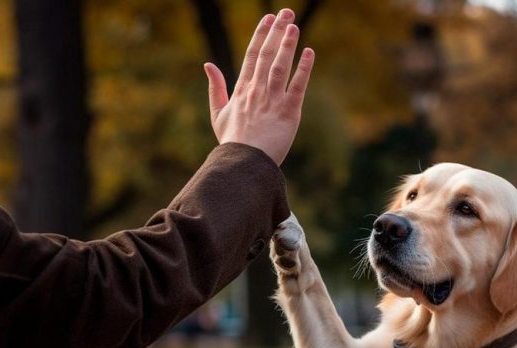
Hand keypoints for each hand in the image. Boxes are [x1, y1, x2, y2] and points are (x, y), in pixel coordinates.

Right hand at [203, 9, 314, 165]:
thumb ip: (215, 88)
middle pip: (268, 55)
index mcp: (242, 90)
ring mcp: (273, 101)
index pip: (252, 56)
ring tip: (294, 26)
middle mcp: (257, 91)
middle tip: (286, 12)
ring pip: (281, 67)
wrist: (244, 164)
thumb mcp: (218, 115)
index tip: (268, 19)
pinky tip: (309, 53)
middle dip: (277, 32)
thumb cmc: (232, 142)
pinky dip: (304, 69)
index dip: (261, 35)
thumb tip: (207, 64)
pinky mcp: (289, 113)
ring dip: (288, 45)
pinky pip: (297, 87)